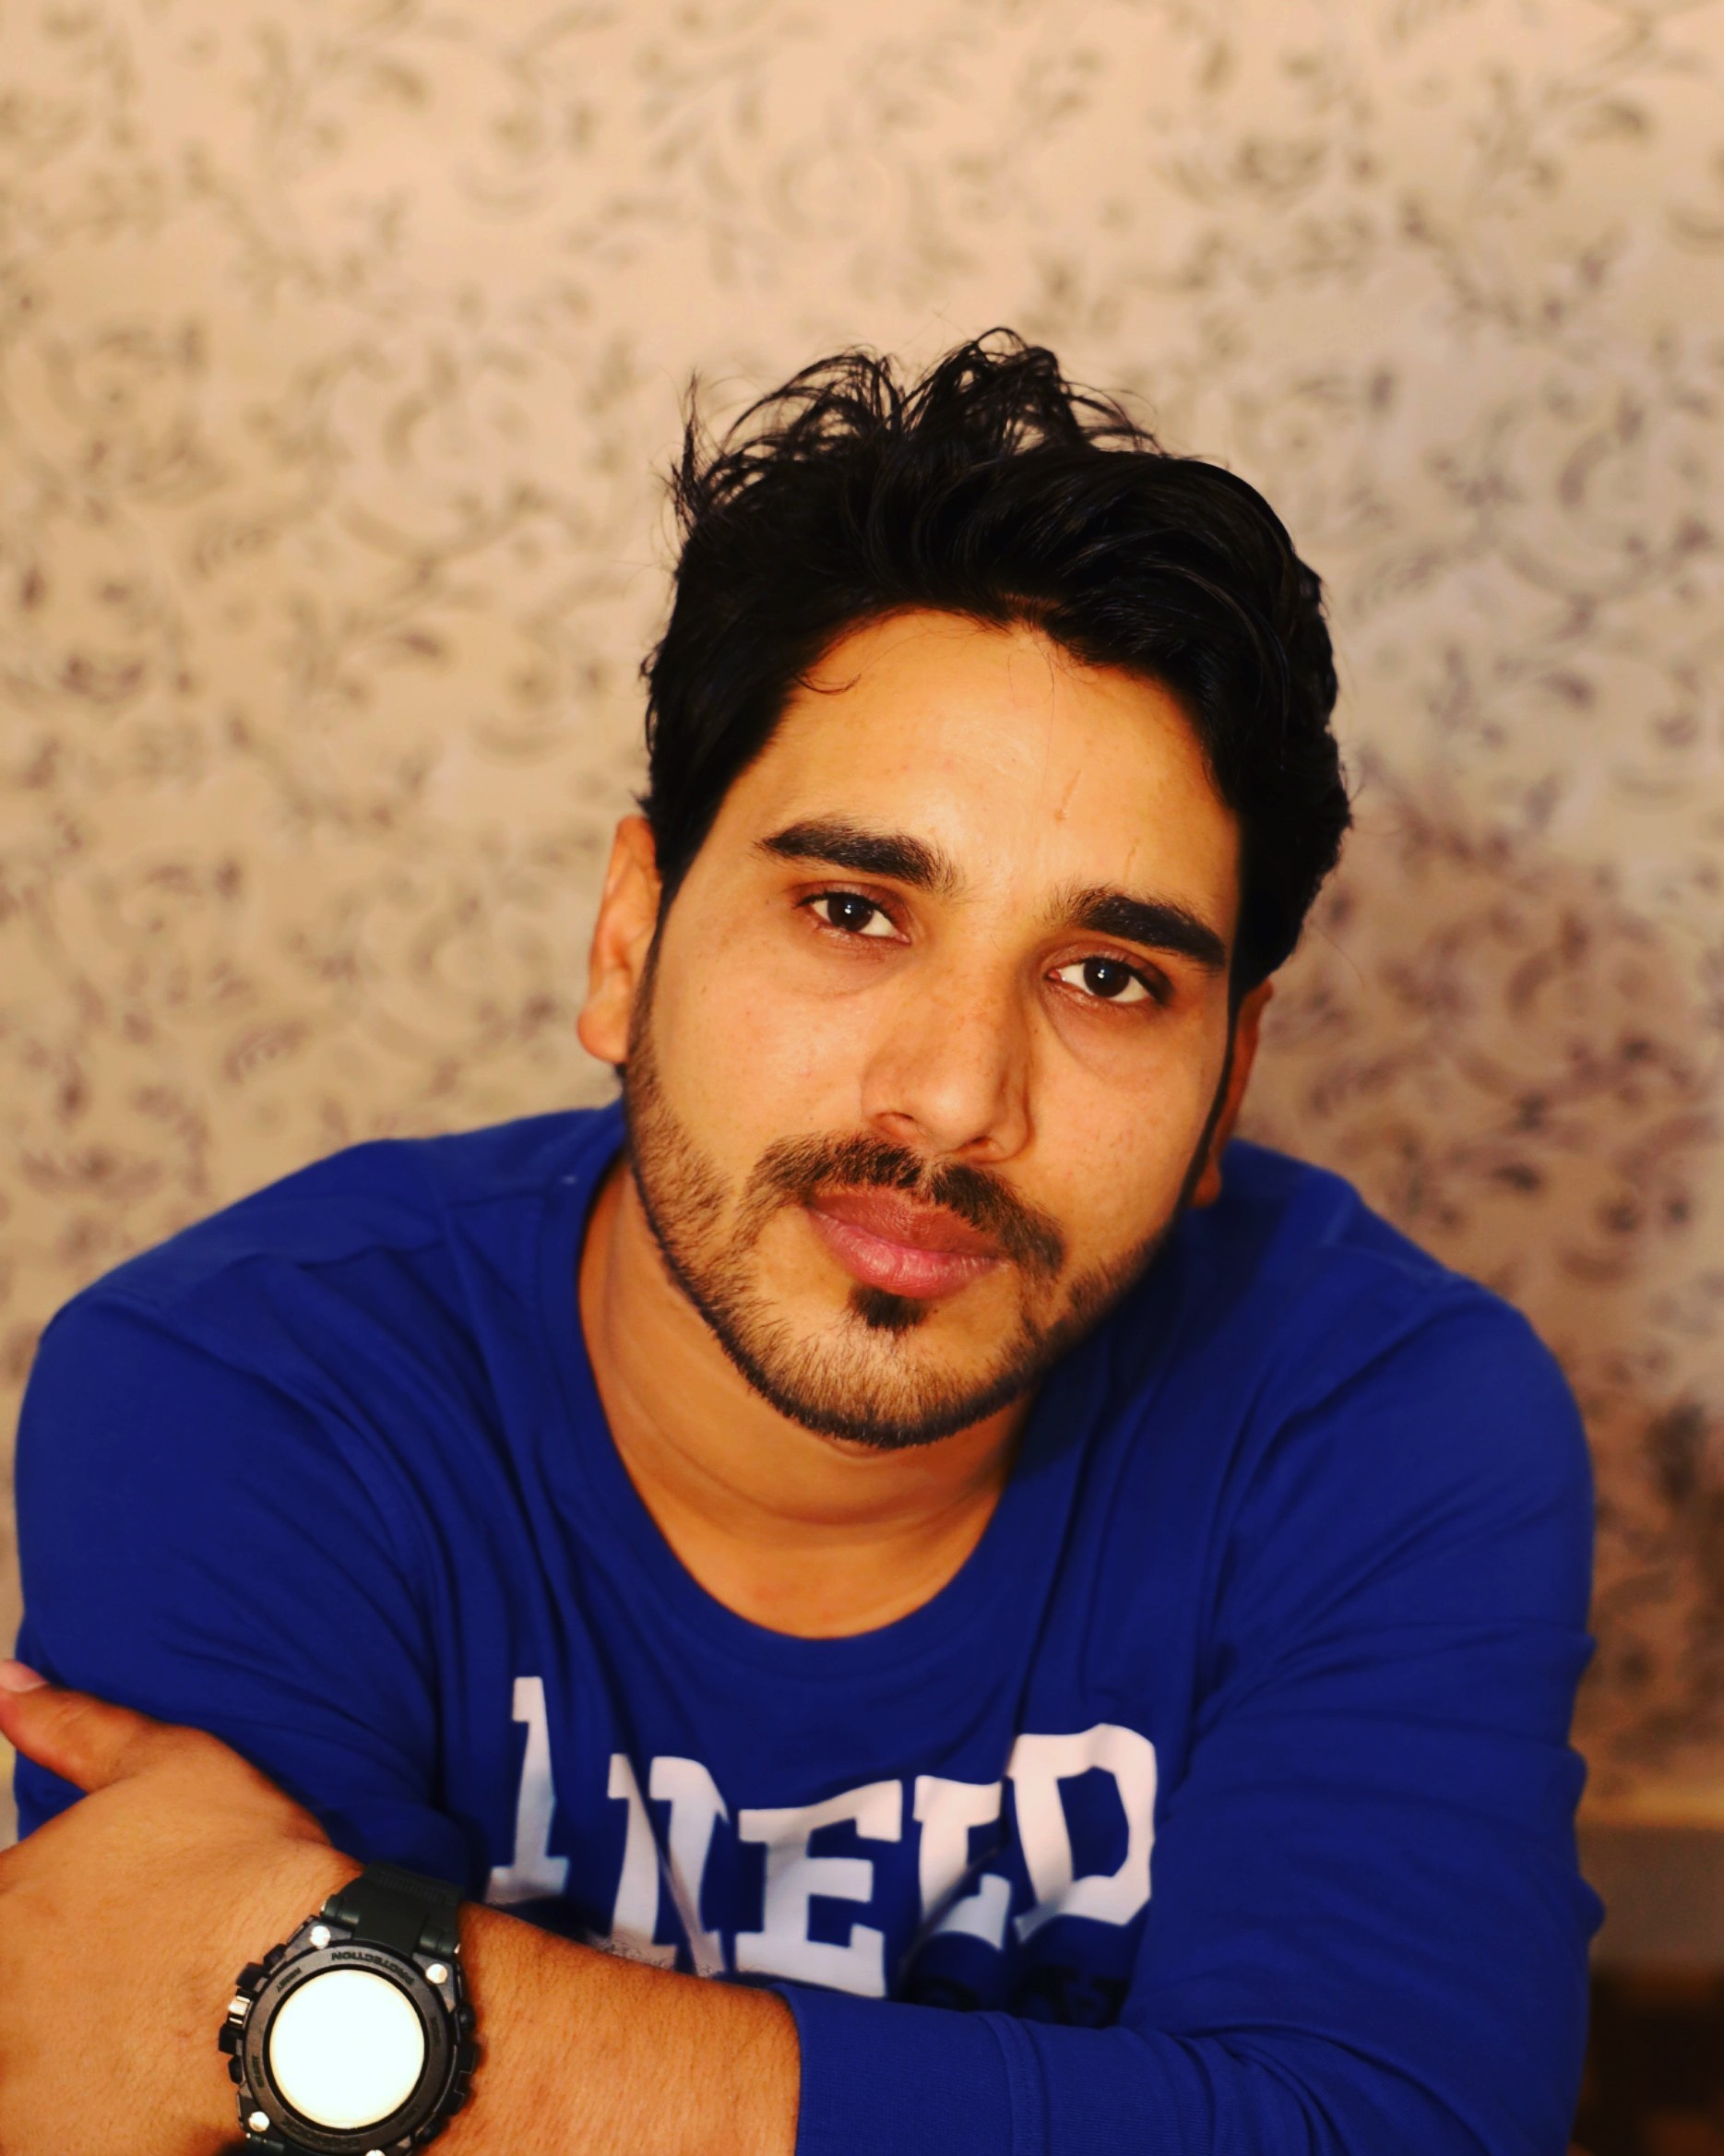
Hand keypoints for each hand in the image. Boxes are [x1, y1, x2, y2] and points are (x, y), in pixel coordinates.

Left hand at [0, 1662, 356, 2155]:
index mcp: (7, 1897)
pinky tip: (142, 2092)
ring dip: (58, 2053)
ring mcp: (16, 2079)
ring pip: (20, 2064)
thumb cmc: (242, 1864)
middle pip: (9, 1988)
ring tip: (140, 2037)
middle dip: (51, 1988)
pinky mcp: (55, 2146)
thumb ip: (74, 1727)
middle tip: (135, 1981)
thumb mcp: (168, 1765)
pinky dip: (83, 2119)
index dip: (39, 1915)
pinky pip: (49, 2133)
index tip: (97, 1931)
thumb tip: (3, 1685)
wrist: (308, 1978)